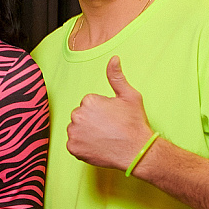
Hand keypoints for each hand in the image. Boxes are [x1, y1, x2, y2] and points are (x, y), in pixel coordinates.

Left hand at [66, 56, 153, 170]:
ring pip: (76, 129)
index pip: (89, 103)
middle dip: (91, 120)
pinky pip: (74, 144)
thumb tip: (113, 58)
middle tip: (108, 128)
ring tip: (104, 137)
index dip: (102, 110)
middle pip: (81, 115)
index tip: (112, 118)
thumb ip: (116, 77)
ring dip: (85, 132)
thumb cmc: (134, 123)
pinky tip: (97, 146)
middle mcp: (77, 115)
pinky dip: (83, 146)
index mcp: (88, 101)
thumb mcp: (129, 96)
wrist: (136, 150)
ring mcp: (73, 133)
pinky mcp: (72, 148)